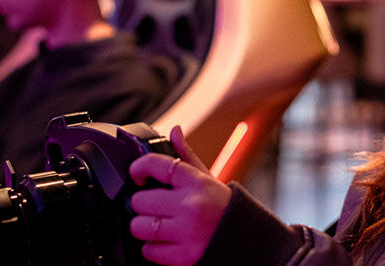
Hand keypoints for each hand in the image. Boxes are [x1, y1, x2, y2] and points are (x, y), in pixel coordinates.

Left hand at [128, 126, 230, 265]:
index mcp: (196, 182)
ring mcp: (187, 232)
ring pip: (139, 227)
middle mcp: (191, 205)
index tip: (137, 175)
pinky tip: (166, 242)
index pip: (155, 165)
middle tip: (154, 207)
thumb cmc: (223, 208)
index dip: (138, 168)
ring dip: (144, 228)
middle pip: (140, 200)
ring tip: (158, 226)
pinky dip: (152, 249)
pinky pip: (149, 251)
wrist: (248, 240)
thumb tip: (174, 131)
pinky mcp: (184, 256)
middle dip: (142, 205)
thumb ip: (187, 157)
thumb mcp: (208, 179)